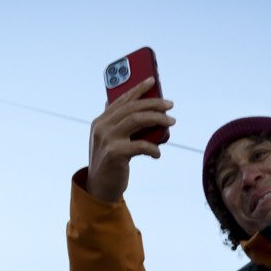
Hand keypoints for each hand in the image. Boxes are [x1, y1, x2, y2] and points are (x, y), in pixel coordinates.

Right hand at [86, 77, 174, 202]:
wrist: (98, 189)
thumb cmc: (110, 164)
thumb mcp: (110, 141)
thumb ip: (119, 125)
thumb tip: (140, 109)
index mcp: (100, 121)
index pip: (121, 99)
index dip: (137, 88)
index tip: (152, 80)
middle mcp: (101, 127)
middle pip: (132, 108)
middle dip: (153, 103)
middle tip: (170, 105)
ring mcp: (107, 140)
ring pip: (137, 120)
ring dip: (157, 119)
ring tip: (171, 121)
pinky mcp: (114, 154)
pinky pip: (141, 145)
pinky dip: (153, 148)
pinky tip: (157, 153)